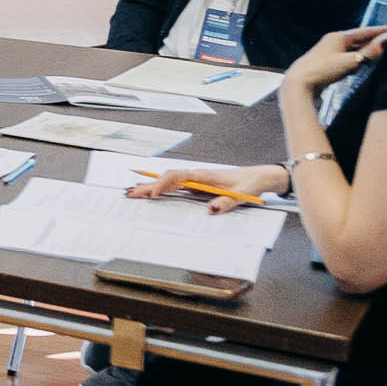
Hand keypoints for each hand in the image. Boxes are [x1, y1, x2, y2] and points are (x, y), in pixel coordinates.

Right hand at [125, 162, 282, 209]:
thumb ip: (225, 203)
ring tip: (132, 193)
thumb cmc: (248, 184)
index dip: (162, 184)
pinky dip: (160, 190)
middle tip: (129, 194)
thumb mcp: (240, 195)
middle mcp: (195, 176)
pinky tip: (150, 194)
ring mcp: (194, 181)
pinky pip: (174, 187)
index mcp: (203, 175)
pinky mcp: (196, 186)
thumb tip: (210, 210)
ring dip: (150, 187)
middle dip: (147, 186)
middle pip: (166, 179)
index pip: (176, 176)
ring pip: (167, 183)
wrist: (257, 177)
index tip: (153, 195)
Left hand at [286, 25, 386, 95]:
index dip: (379, 31)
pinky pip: (346, 59)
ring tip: (380, 52)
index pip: (364, 31)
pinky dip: (356, 60)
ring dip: (365, 51)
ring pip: (352, 50)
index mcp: (338, 37)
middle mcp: (333, 41)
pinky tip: (360, 65)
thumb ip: (369, 53)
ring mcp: (329, 52)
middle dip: (374, 41)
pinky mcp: (326, 63)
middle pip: (358, 40)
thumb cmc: (323, 70)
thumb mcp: (350, 61)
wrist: (299, 83)